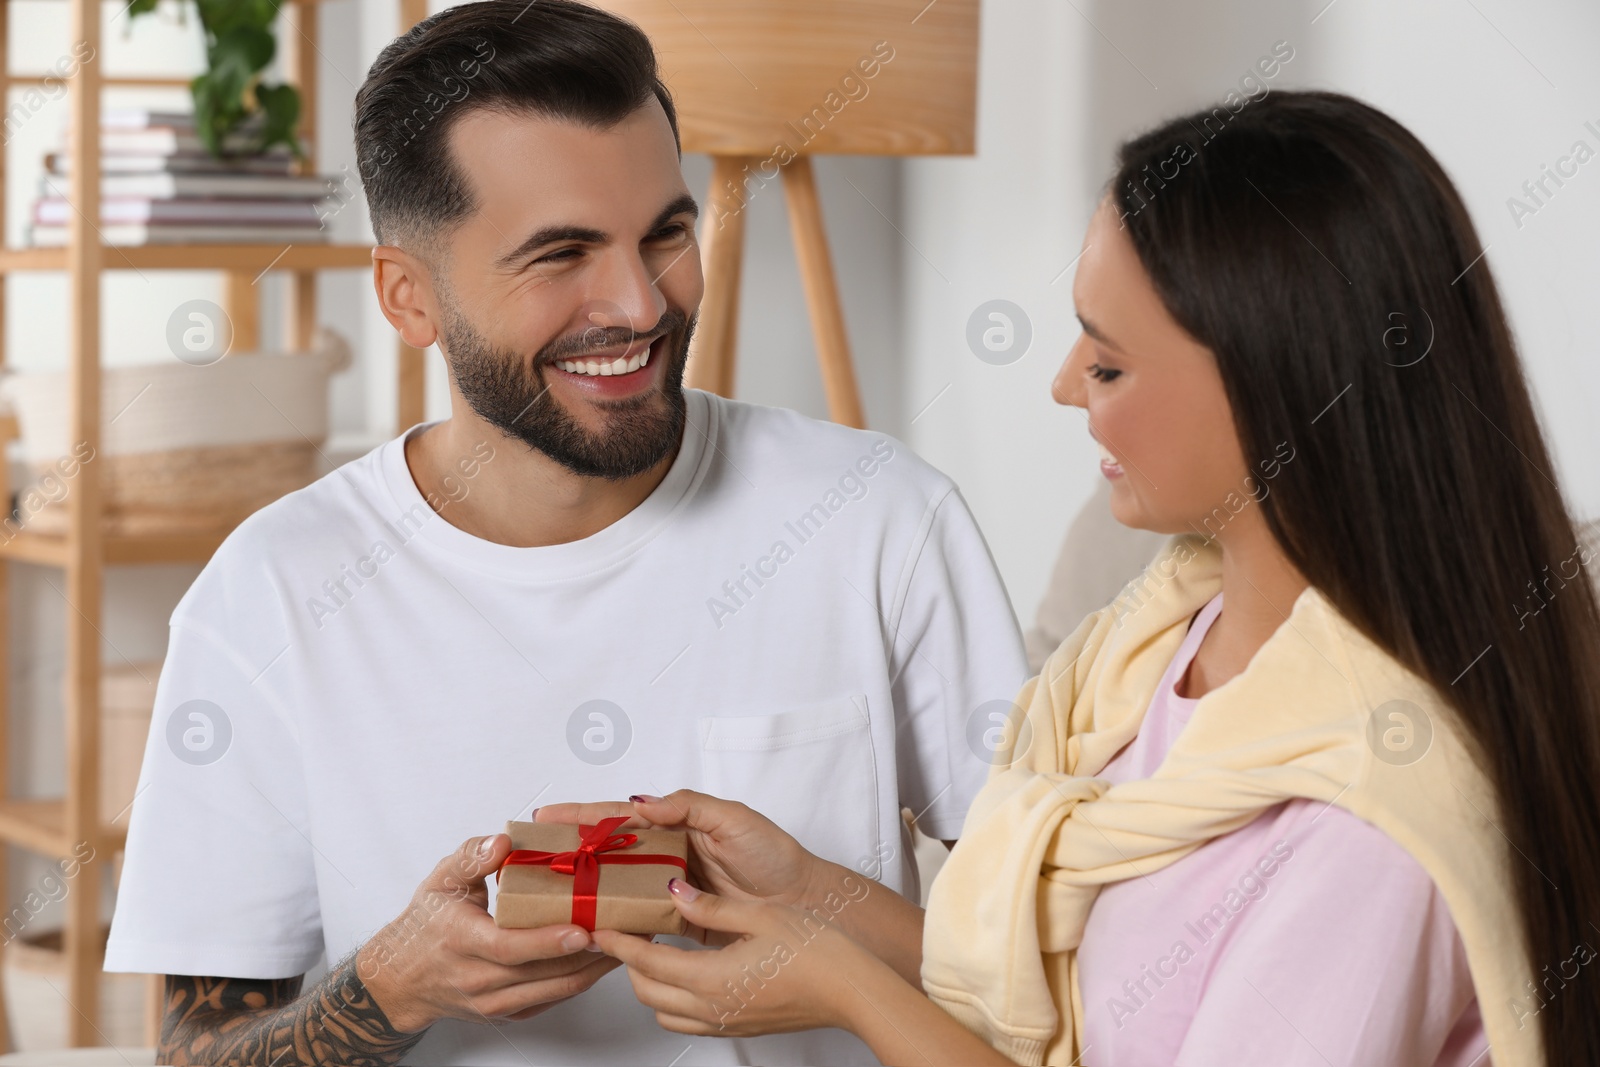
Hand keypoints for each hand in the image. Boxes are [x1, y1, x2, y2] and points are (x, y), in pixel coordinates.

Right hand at [355, 834, 622, 1031]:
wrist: (400, 979)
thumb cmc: (424, 925)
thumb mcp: (441, 881)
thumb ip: (473, 857)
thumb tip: (504, 842)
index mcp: (462, 941)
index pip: (510, 948)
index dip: (548, 941)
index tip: (582, 929)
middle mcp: (478, 978)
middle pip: (543, 972)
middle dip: (590, 952)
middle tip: (629, 928)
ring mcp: (493, 1002)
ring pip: (554, 990)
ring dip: (595, 968)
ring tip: (629, 941)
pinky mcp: (506, 1013)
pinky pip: (551, 1000)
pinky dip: (580, 980)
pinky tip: (604, 959)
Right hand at [536, 790, 834, 941]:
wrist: (801, 902)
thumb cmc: (774, 855)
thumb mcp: (733, 818)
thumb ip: (687, 806)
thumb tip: (643, 804)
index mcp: (676, 824)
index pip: (621, 816)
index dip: (583, 815)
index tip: (547, 815)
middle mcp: (666, 856)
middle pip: (609, 852)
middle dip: (572, 851)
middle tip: (534, 855)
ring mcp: (669, 890)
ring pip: (618, 887)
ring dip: (587, 888)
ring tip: (550, 891)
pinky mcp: (677, 922)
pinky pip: (639, 921)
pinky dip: (615, 922)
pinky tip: (591, 925)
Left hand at [594, 878, 869, 1036]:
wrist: (852, 990)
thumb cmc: (816, 951)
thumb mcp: (759, 914)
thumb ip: (710, 906)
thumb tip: (675, 893)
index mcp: (711, 978)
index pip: (647, 962)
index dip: (620, 943)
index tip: (603, 927)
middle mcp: (712, 1008)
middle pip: (647, 992)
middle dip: (630, 964)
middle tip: (628, 932)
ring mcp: (725, 1022)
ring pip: (665, 1012)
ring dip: (652, 985)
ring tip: (656, 951)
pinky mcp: (740, 1026)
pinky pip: (690, 1021)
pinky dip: (675, 1000)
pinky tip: (688, 973)